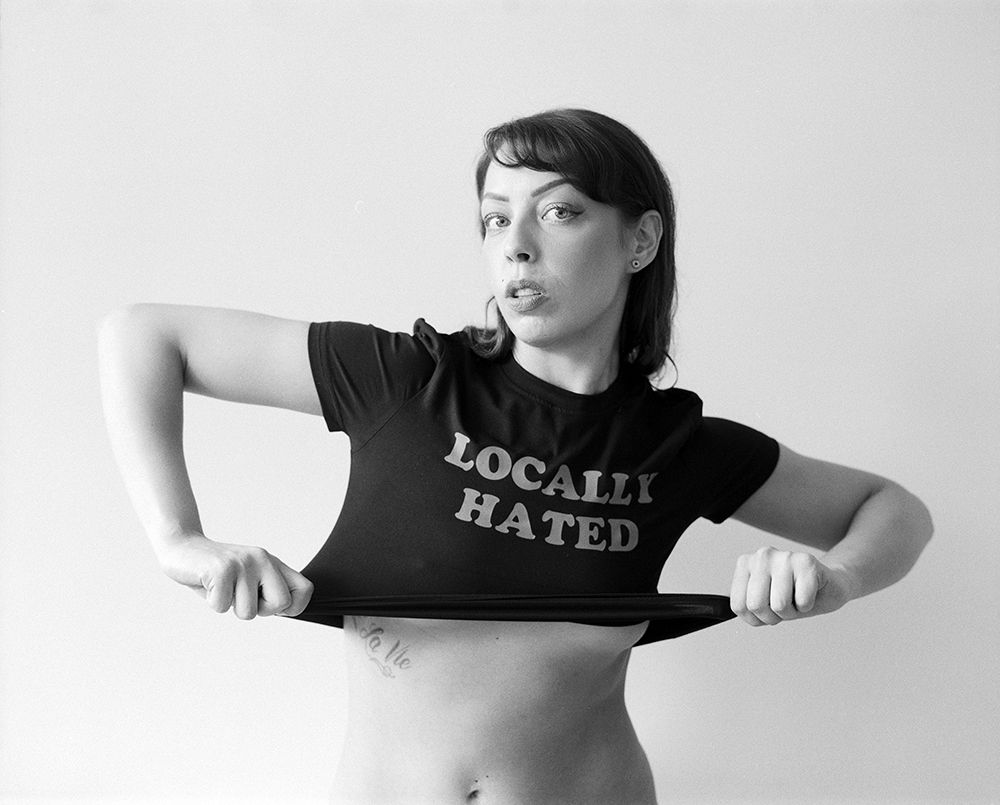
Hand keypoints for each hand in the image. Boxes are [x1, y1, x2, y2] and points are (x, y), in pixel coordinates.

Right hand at [156, 533, 313, 618]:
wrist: (182, 548)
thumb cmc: (217, 573)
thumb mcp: (249, 579)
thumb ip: (268, 590)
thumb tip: (289, 609)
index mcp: (273, 563)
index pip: (305, 589)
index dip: (293, 607)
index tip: (272, 607)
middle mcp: (262, 560)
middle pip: (280, 603)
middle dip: (259, 610)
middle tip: (239, 596)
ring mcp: (243, 563)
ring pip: (248, 611)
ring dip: (229, 606)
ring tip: (220, 587)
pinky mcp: (222, 569)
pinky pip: (222, 606)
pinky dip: (211, 602)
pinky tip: (207, 584)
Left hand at [729, 546, 855, 626]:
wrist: (829, 585)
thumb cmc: (793, 595)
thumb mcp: (763, 602)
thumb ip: (745, 606)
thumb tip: (724, 613)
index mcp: (745, 563)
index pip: (738, 606)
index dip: (755, 619)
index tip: (767, 610)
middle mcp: (761, 555)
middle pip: (756, 605)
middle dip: (774, 616)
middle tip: (785, 605)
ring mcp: (784, 556)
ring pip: (779, 605)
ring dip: (792, 611)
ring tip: (797, 598)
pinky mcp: (807, 562)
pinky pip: (802, 601)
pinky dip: (808, 605)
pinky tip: (810, 592)